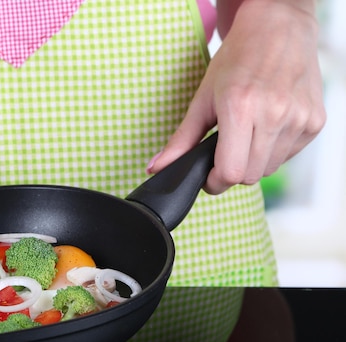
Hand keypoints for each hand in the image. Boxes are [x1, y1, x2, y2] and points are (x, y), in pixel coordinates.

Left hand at [148, 0, 325, 193]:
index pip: (231, 172)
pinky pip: (288, 156)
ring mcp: (299, 119)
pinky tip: (266, 127)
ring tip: (246, 133)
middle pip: (249, 176)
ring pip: (269, 169)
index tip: (208, 176)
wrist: (278, 29)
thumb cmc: (237, 60)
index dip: (215, 182)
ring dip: (253, 162)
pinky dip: (272, 151)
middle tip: (224, 152)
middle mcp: (275, 114)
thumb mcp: (202, 98)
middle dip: (231, 171)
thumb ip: (181, 139)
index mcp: (241, 107)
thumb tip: (157, 168)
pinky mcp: (315, 122)